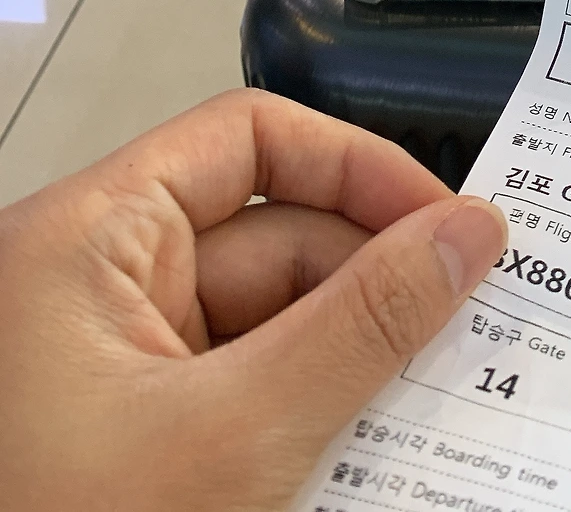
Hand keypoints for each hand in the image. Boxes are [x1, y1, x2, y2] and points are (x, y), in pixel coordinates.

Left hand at [0, 89, 506, 511]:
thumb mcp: (234, 436)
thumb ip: (361, 327)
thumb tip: (459, 236)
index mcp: (86, 239)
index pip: (250, 140)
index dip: (357, 168)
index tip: (441, 222)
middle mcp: (94, 285)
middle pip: (276, 236)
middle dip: (371, 287)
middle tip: (463, 328)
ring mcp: (114, 364)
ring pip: (272, 321)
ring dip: (350, 363)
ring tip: (423, 408)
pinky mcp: (137, 432)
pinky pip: (249, 390)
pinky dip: (310, 417)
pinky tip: (365, 452)